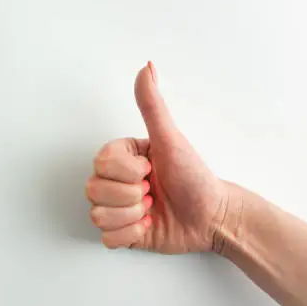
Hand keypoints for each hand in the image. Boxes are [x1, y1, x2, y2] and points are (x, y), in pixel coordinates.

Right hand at [85, 62, 229, 252]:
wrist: (212, 218)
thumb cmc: (195, 178)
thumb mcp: (171, 139)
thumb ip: (152, 105)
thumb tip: (146, 68)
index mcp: (123, 156)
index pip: (100, 163)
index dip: (128, 171)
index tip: (151, 170)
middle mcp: (115, 180)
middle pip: (94, 189)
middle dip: (130, 195)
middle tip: (153, 192)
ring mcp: (116, 206)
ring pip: (98, 214)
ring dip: (131, 215)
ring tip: (151, 210)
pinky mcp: (121, 232)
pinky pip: (106, 237)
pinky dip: (130, 234)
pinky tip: (147, 226)